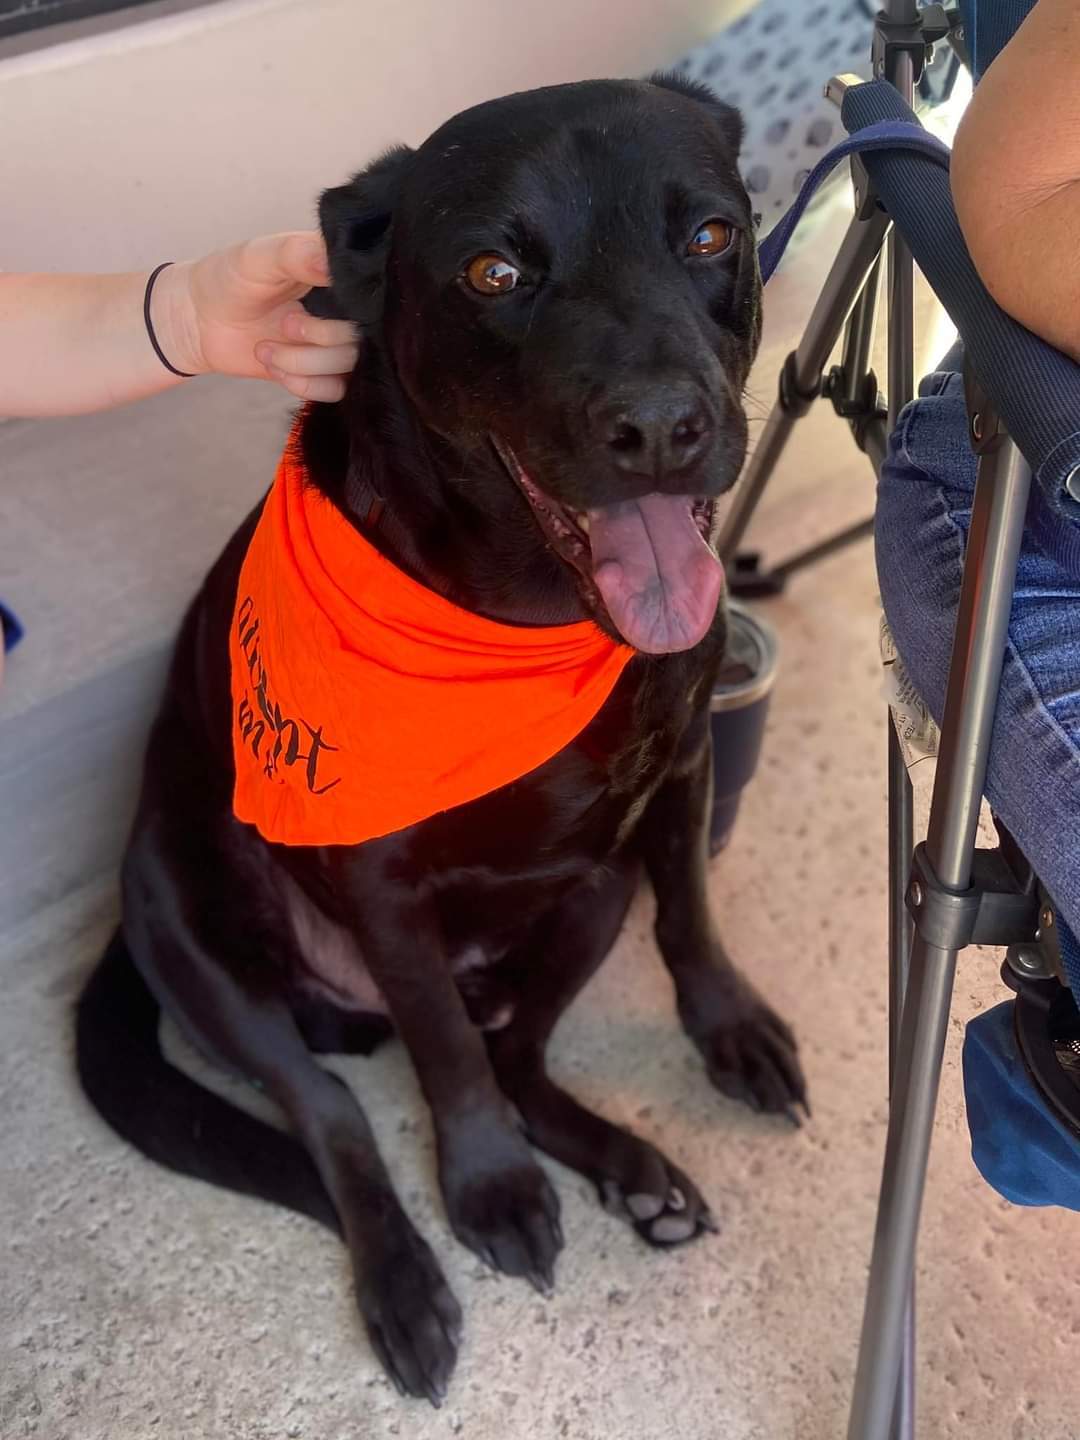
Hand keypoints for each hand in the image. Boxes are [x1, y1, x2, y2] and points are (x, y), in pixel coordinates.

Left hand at [159, 232, 357, 400]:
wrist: (197, 320)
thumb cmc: (229, 278)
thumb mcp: (259, 256)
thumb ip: (297, 253)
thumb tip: (333, 262)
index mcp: (338, 272)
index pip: (372, 294)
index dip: (352, 307)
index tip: (314, 303)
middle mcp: (344, 309)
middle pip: (362, 339)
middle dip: (319, 339)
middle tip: (284, 324)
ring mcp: (334, 344)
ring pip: (348, 368)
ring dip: (302, 363)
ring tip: (266, 348)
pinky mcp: (321, 373)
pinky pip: (334, 390)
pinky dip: (303, 384)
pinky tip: (275, 367)